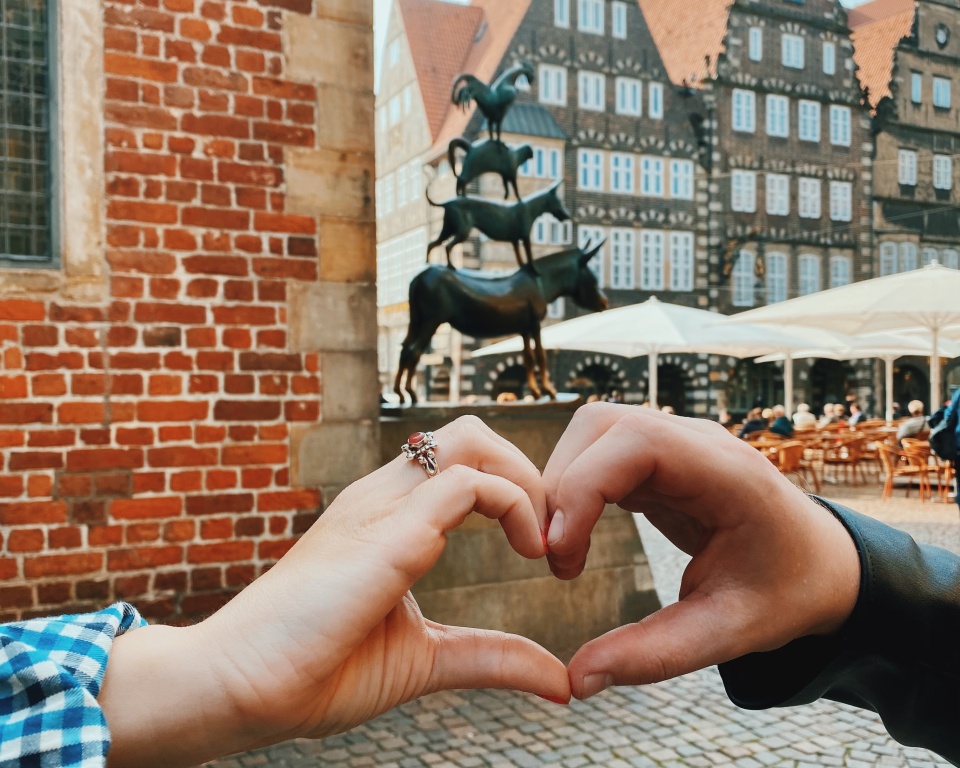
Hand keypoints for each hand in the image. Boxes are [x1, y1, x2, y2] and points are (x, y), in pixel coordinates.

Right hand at [100, 416, 568, 766]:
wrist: (242, 689)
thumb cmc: (318, 671)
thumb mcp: (426, 658)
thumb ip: (491, 657)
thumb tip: (559, 680)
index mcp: (386, 517)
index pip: (459, 461)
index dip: (512, 487)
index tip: (539, 546)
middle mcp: (383, 498)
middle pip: (470, 433)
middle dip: (524, 470)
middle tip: (547, 534)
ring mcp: (382, 509)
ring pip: (469, 438)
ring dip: (523, 478)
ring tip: (540, 542)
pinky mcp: (386, 535)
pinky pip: (464, 483)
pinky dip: (514, 504)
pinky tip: (528, 553)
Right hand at [542, 404, 859, 699]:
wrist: (820, 564)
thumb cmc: (785, 593)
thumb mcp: (729, 632)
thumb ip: (655, 655)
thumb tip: (576, 679)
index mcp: (728, 472)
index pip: (636, 442)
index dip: (583, 485)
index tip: (560, 552)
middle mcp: (698, 441)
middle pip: (601, 425)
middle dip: (562, 486)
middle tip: (555, 560)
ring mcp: (677, 441)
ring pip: (593, 432)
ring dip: (563, 484)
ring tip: (565, 551)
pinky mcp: (659, 455)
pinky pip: (600, 451)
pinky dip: (576, 488)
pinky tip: (578, 537)